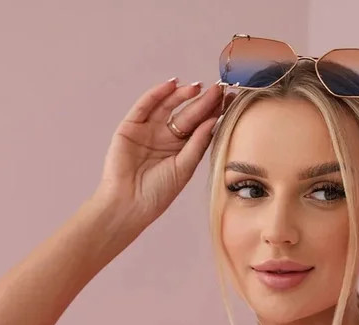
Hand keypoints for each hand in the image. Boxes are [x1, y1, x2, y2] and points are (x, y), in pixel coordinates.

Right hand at [92, 77, 225, 233]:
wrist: (128, 204)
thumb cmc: (157, 194)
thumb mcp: (184, 168)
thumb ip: (198, 144)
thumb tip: (213, 120)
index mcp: (181, 150)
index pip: (200, 127)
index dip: (213, 113)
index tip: (229, 101)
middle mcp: (166, 138)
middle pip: (187, 115)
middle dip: (202, 102)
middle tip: (218, 90)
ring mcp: (148, 130)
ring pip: (168, 106)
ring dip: (182, 95)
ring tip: (198, 88)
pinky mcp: (131, 126)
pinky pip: (145, 105)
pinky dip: (158, 94)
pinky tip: (172, 85)